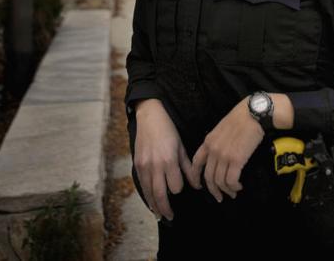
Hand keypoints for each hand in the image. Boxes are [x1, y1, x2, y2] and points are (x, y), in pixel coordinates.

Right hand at [133, 99, 199, 220]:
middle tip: (170, 218)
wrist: (150, 116)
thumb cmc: (168, 130)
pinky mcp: (137, 164)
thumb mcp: (181, 147)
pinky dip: (146, 196)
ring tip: (160, 215)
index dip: (179, 188)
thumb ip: (188, 167)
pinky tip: (150, 202)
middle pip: (160, 194)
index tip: (180, 187)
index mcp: (169, 160)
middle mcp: (155, 165)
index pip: (175, 186)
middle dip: (165, 208)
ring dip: (154, 206)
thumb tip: (196, 185)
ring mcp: (144, 166)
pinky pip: (142, 185)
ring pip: (149, 193)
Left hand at [191, 98, 263, 202]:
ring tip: (233, 192)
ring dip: (226, 190)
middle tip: (219, 196)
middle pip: (208, 177)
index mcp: (208, 141)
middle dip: (213, 190)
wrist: (253, 113)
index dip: (196, 177)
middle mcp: (213, 150)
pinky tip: (239, 186)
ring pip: (220, 181)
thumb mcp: (222, 128)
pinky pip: (231, 180)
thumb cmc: (241, 118)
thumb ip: (216, 141)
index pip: (196, 163)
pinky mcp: (236, 160)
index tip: (199, 186)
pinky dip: (234, 187)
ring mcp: (224, 155)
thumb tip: (218, 156)